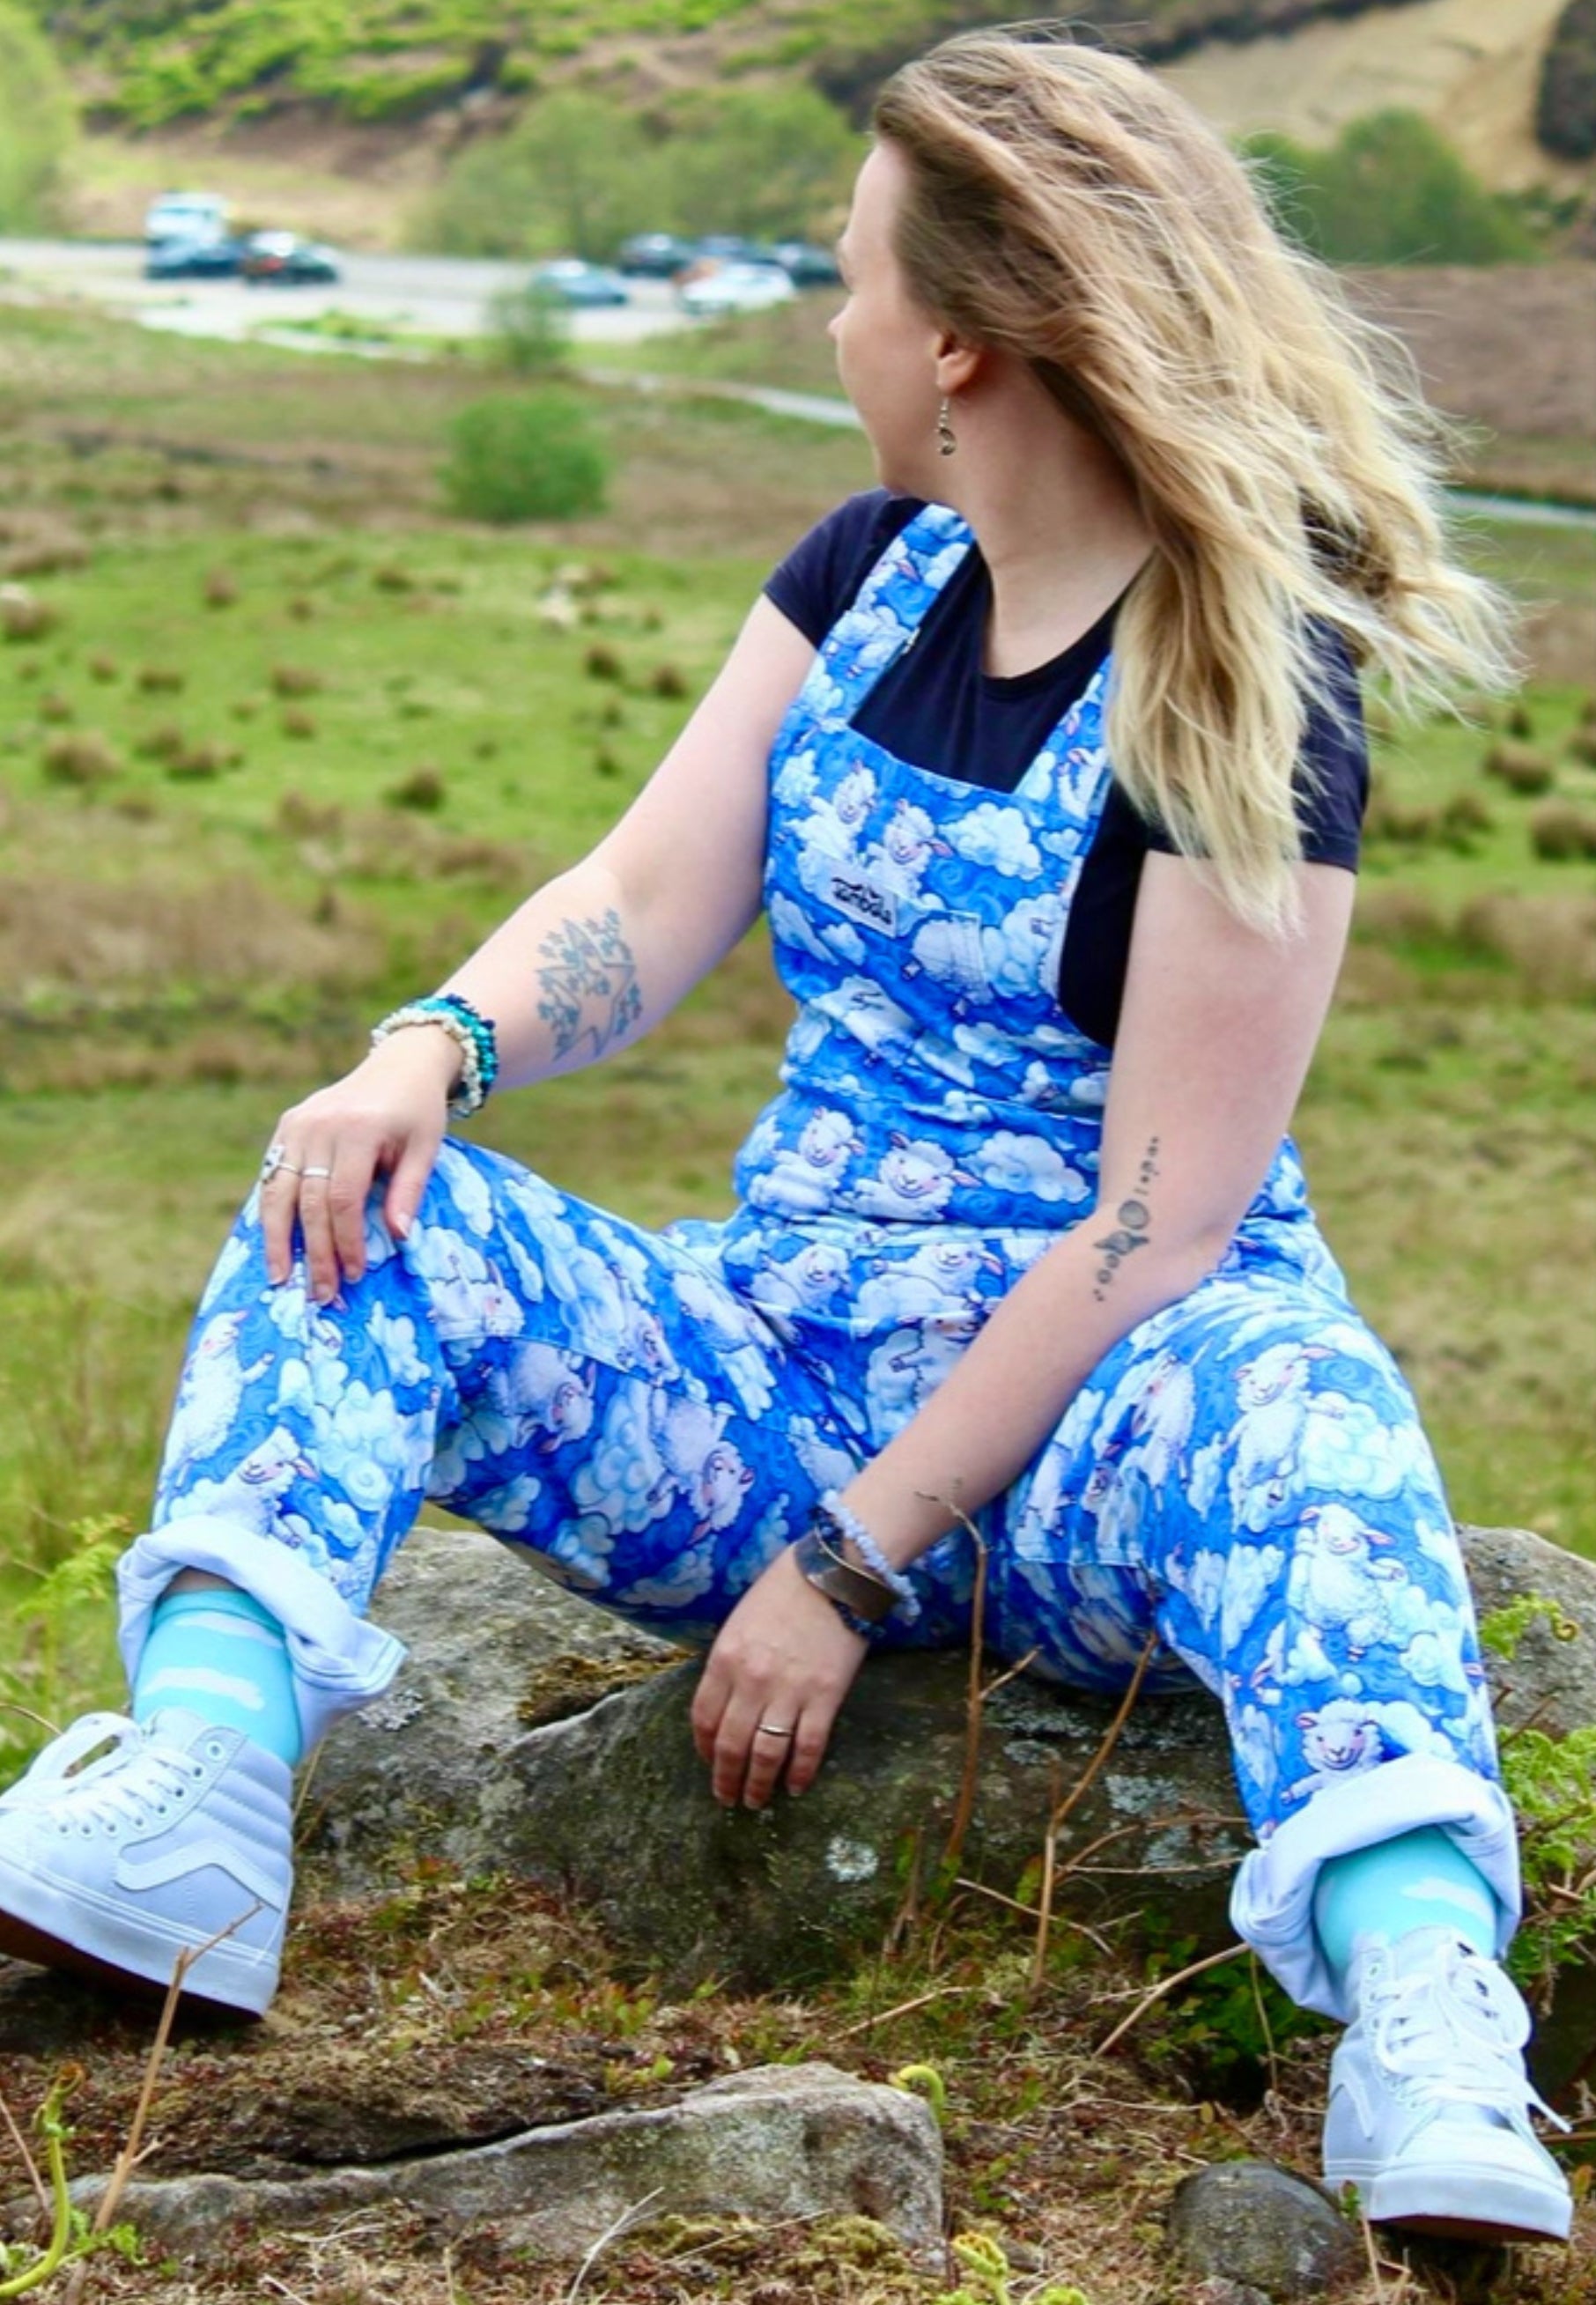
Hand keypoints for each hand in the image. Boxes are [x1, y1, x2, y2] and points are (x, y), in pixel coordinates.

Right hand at [260, 1028, 457, 1300]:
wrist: (400, 1065)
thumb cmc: (418, 1112)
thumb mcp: (427, 1147)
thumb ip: (409, 1191)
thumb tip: (398, 1238)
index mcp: (357, 1129)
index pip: (343, 1198)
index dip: (346, 1241)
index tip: (353, 1275)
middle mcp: (319, 1126)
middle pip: (309, 1201)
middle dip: (314, 1252)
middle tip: (321, 1293)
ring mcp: (297, 1124)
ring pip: (278, 1191)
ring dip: (278, 1239)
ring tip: (279, 1278)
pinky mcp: (287, 1125)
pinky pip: (273, 1175)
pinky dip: (271, 1211)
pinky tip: (272, 1242)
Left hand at [690, 1546, 867, 1809]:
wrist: (835, 1571)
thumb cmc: (784, 1589)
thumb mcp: (740, 1621)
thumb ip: (728, 1661)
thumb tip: (725, 1701)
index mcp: (724, 1659)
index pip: (703, 1718)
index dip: (704, 1747)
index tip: (709, 1761)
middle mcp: (751, 1681)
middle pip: (731, 1745)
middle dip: (726, 1778)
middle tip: (728, 1798)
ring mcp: (788, 1691)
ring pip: (766, 1754)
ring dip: (759, 1784)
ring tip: (757, 1801)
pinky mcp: (825, 1697)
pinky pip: (808, 1747)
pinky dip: (801, 1772)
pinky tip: (796, 1786)